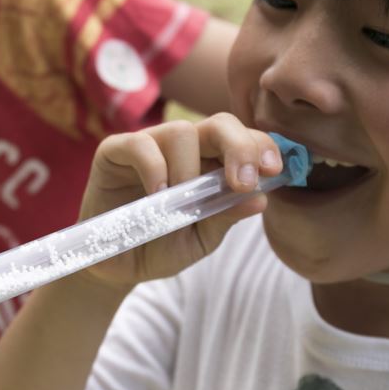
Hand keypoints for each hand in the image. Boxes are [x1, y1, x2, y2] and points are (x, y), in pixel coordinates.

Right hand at [78, 113, 282, 290]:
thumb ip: (224, 217)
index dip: (262, 148)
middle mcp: (183, 149)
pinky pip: (139, 144)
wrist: (115, 265)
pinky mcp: (115, 151)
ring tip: (180, 203)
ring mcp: (149, 146)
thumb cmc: (159, 247)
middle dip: (239, 147)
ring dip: (189, 169)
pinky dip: (153, 168)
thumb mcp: (199, 239)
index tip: (273, 172)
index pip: (243, 140)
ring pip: (181, 131)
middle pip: (220, 124)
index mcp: (210, 164)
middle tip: (241, 182)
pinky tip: (156, 195)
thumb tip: (260, 199)